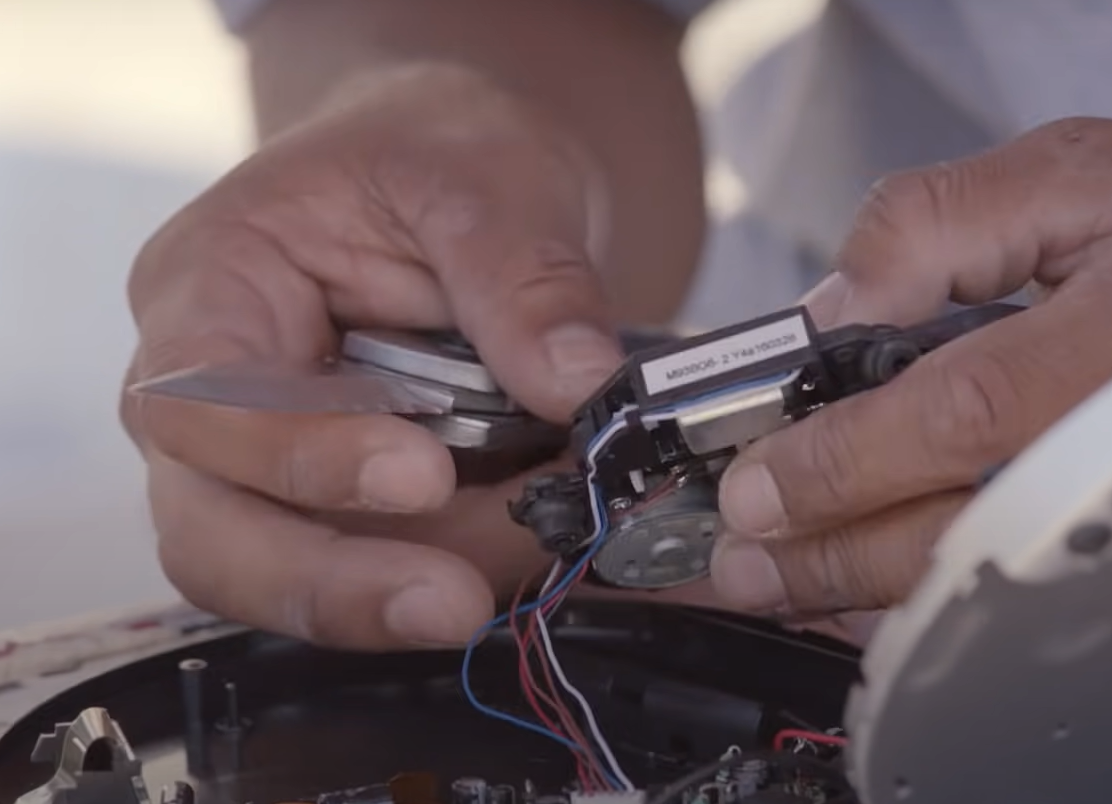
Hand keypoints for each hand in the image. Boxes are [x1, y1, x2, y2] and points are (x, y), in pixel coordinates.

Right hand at [121, 63, 625, 649]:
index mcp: (212, 285)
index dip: (296, 456)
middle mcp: (212, 400)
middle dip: (334, 583)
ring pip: (288, 578)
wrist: (461, 182)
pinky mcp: (343, 509)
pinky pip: (377, 570)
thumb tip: (579, 384)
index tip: (420, 475)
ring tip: (538, 551)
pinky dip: (459, 570)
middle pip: (213, 534)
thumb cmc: (436, 155)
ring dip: (415, 590)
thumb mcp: (491, 177)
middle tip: (456, 600)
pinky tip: (534, 549)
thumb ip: (527, 279)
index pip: (200, 401)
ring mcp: (268, 467)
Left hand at [709, 117, 1111, 658]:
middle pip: (979, 533)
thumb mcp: (1103, 171)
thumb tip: (839, 307)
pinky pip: (1100, 634)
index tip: (758, 487)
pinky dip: (999, 626)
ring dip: (897, 604)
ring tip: (812, 583)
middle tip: (751, 562)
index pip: (965, 410)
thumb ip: (949, 222)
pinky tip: (933, 602)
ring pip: (1026, 606)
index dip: (844, 461)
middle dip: (837, 557)